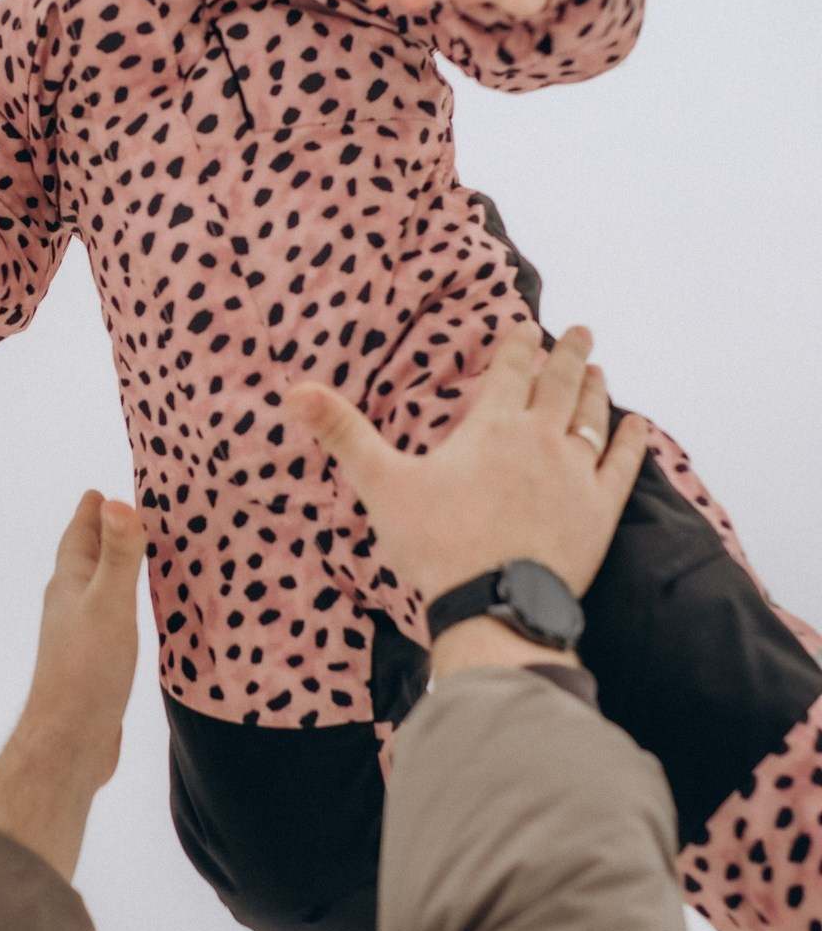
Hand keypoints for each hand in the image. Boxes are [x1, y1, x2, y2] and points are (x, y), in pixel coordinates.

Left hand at [18, 491, 145, 790]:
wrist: (70, 742)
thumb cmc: (87, 668)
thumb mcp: (109, 604)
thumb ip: (118, 555)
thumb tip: (118, 501)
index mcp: (70, 584)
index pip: (78, 536)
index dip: (90, 512)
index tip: (99, 491)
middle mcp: (69, 605)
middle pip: (84, 560)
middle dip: (102, 535)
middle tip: (124, 513)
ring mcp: (79, 636)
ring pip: (96, 590)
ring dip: (112, 570)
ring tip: (135, 557)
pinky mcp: (93, 663)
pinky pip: (108, 619)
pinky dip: (121, 603)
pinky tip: (134, 614)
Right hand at [286, 322, 646, 607]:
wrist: (495, 605)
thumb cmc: (436, 544)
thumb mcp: (381, 485)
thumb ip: (343, 434)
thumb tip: (294, 392)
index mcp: (491, 426)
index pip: (510, 369)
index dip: (517, 344)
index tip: (526, 325)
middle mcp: (540, 438)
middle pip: (560, 382)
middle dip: (568, 352)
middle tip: (582, 330)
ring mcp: (575, 473)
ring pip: (592, 416)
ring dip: (596, 389)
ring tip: (600, 369)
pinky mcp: (599, 510)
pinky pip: (621, 465)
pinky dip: (631, 441)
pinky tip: (637, 426)